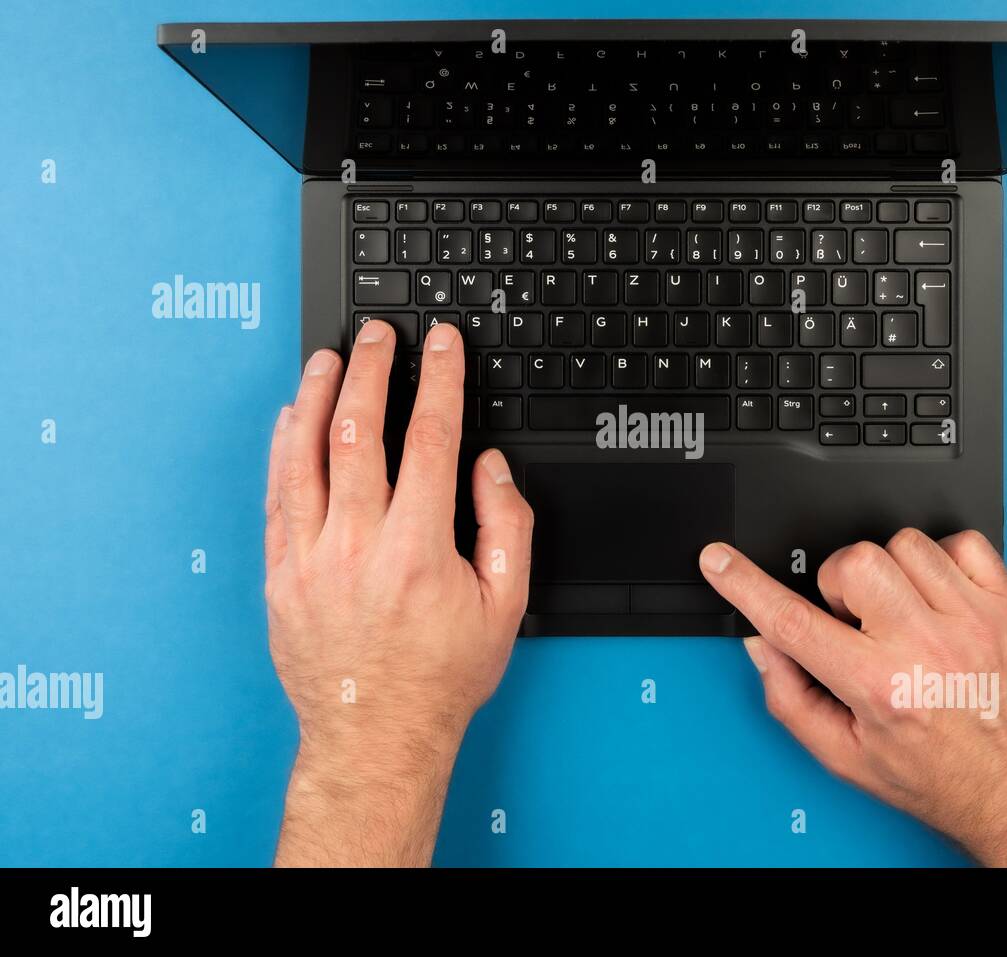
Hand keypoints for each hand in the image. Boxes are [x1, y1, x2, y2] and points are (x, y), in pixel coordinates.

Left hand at [264, 320, 532, 865]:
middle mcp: (357, 545)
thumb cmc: (442, 675)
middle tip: (379, 335)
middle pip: (357, 431)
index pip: (429, 438)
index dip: (438, 380)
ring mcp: (310, 559)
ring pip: (306, 455)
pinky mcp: (279, 576)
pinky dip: (282, 449)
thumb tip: (489, 466)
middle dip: (372, 370)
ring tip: (328, 358)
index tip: (442, 346)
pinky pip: (275, 496)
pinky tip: (290, 418)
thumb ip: (506, 526)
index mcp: (418, 548)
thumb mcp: (505, 605)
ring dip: (317, 396)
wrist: (377, 735)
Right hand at [699, 530, 1006, 866]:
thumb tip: (763, 646)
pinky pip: (964, 543)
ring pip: (905, 543)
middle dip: (839, 583)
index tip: (718, 560)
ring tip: (904, 613)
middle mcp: (927, 647)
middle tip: (856, 619)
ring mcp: (974, 620)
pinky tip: (941, 597)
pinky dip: (944, 560)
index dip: (744, 584)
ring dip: (891, 572)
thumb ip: (792, 699)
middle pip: (853, 561)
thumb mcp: (848, 758)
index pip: (792, 621)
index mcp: (880, 687)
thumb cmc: (945, 780)